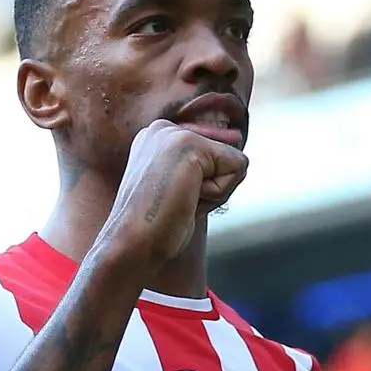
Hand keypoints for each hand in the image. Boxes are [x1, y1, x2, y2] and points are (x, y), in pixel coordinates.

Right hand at [99, 119, 248, 268]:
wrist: (132, 241)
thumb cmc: (156, 226)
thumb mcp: (179, 189)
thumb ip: (203, 167)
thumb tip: (238, 142)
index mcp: (157, 139)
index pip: (214, 156)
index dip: (204, 187)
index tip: (171, 199)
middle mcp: (163, 129)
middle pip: (226, 156)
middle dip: (213, 187)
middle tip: (177, 201)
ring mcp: (174, 133)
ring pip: (234, 161)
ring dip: (217, 192)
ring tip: (180, 199)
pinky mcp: (190, 143)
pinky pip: (238, 166)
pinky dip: (220, 192)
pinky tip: (187, 197)